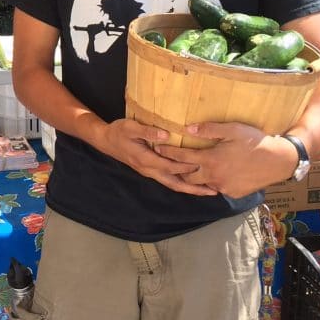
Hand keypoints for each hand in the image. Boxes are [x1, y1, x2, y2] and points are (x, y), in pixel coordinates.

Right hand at [93, 118, 217, 195]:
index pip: (171, 166)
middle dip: (194, 189)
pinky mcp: (150, 170)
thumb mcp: (130, 127)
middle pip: (175, 183)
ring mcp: (149, 172)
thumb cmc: (118, 132)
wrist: (106, 140)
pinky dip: (182, 183)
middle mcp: (149, 170)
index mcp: (146, 160)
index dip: (188, 167)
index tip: (205, 165)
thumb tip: (166, 136)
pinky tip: (192, 183)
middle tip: (214, 192)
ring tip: (208, 192)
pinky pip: (169, 180)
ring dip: (190, 189)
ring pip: (172, 184)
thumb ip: (148, 132)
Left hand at [154, 122, 298, 197]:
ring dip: (194, 177)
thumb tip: (187, 128)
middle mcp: (214, 176)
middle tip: (168, 162)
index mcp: (211, 160)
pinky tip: (210, 176)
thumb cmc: (256, 141)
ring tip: (186, 170)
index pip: (182, 157)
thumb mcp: (232, 130)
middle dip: (176, 169)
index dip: (168, 152)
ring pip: (201, 184)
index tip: (157, 148)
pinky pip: (216, 189)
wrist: (279, 161)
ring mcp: (223, 187)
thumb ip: (209, 129)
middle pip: (186, 175)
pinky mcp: (233, 193)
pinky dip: (211, 183)